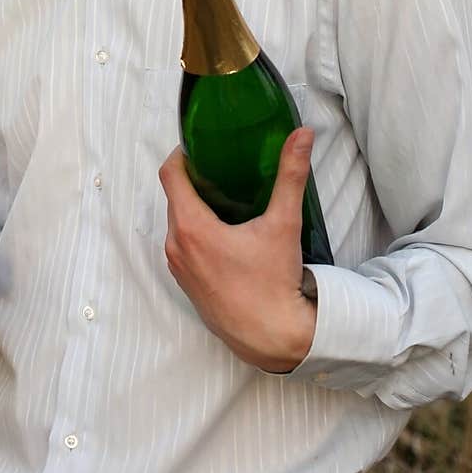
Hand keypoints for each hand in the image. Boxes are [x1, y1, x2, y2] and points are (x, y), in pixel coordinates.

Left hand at [158, 129, 316, 371]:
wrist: (272, 337)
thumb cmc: (274, 283)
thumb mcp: (284, 224)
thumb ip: (291, 175)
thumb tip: (301, 135)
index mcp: (191, 227)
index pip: (170, 174)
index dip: (182, 154)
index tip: (202, 146)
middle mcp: (176, 246)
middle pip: (174, 197)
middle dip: (193, 179)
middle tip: (221, 167)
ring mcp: (178, 267)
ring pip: (177, 222)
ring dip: (193, 206)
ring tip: (224, 196)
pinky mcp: (186, 283)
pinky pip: (181, 245)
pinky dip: (195, 231)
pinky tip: (223, 231)